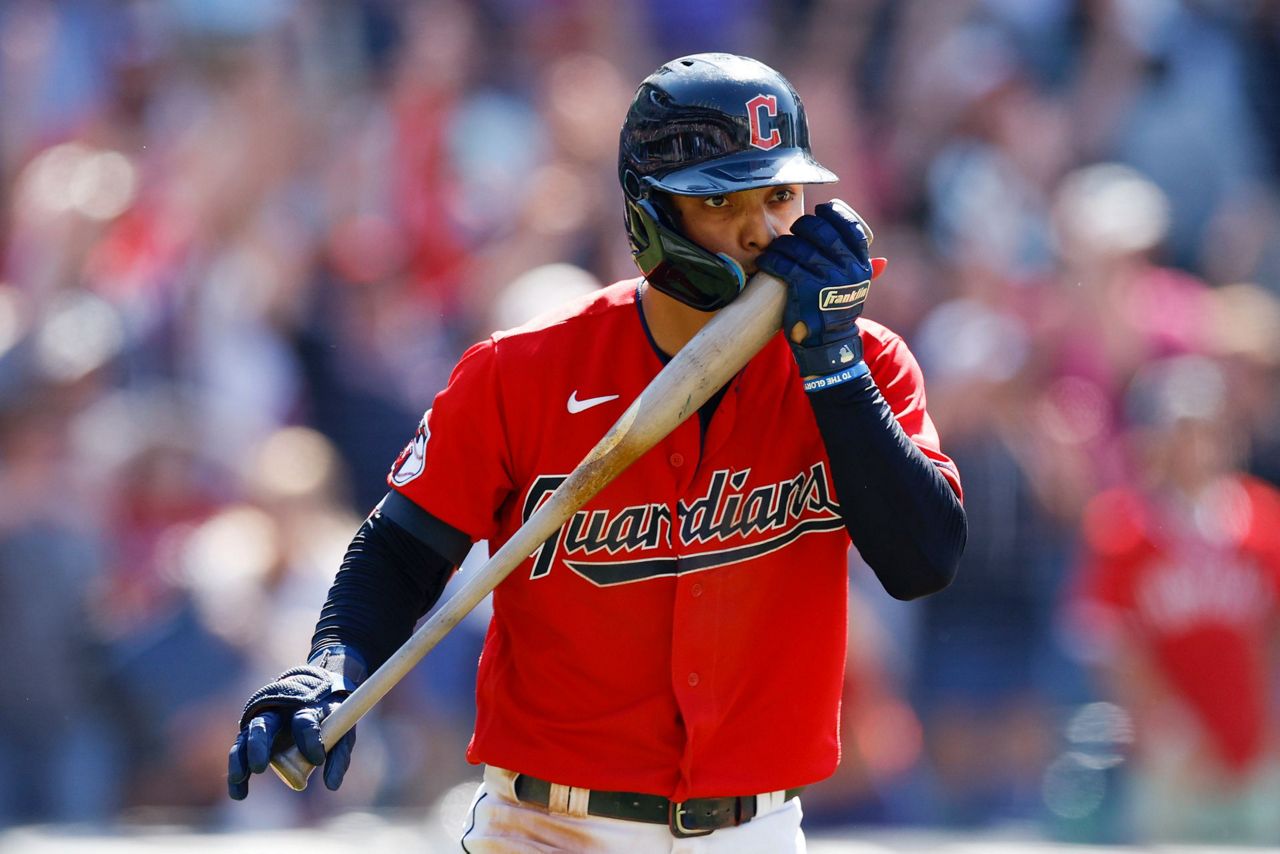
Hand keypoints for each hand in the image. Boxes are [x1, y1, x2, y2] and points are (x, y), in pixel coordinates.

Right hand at [227, 646, 365, 798]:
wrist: (314, 694)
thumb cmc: (329, 718)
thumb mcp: (342, 733)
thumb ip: (339, 757)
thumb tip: (332, 786)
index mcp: (306, 705)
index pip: (304, 721)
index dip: (309, 740)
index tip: (317, 761)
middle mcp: (280, 710)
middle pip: (264, 724)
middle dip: (259, 745)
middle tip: (260, 768)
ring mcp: (264, 719)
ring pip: (247, 736)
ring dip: (241, 758)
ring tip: (240, 778)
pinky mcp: (254, 732)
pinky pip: (240, 749)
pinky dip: (237, 768)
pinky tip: (238, 791)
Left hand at [756, 200, 885, 379]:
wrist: (828, 346)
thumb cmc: (837, 314)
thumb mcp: (857, 292)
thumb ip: (866, 274)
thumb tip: (882, 262)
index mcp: (860, 265)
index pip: (850, 227)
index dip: (834, 213)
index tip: (820, 211)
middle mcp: (847, 270)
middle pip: (821, 231)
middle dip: (804, 226)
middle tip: (794, 231)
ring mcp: (826, 279)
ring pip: (799, 247)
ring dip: (783, 243)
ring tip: (778, 248)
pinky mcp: (805, 290)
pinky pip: (784, 264)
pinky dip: (772, 259)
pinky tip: (766, 261)